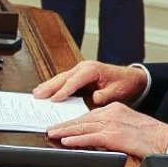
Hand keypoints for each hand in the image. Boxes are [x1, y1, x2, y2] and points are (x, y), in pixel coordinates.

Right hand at [32, 59, 147, 107]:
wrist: (131, 78)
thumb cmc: (124, 84)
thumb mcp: (117, 91)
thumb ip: (105, 96)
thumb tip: (94, 99)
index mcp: (92, 69)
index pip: (74, 81)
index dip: (64, 90)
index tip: (54, 99)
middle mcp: (84, 67)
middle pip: (63, 77)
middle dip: (49, 87)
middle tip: (37, 95)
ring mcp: (80, 70)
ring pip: (61, 78)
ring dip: (48, 85)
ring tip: (36, 93)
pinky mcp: (78, 75)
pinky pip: (64, 80)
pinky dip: (54, 85)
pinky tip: (45, 90)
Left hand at [46, 101, 167, 159]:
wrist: (166, 140)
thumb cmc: (151, 137)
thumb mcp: (127, 127)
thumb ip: (111, 129)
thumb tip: (95, 140)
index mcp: (115, 109)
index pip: (89, 115)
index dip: (73, 121)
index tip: (62, 125)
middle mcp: (112, 113)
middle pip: (82, 119)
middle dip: (64, 125)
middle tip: (50, 129)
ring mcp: (112, 123)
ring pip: (83, 127)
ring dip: (65, 131)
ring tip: (52, 134)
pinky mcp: (114, 135)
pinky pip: (91, 137)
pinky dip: (77, 139)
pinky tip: (67, 141)